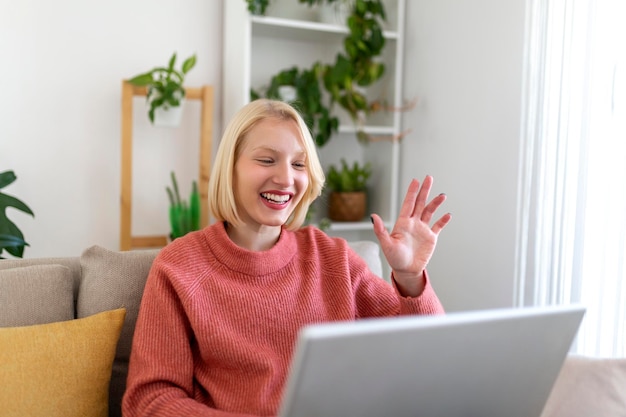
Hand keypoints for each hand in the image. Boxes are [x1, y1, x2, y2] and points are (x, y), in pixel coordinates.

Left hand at [371, 176, 450, 296]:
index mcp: (403, 223)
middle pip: (420, 203)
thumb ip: (380, 230)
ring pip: (430, 212)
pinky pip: (438, 227)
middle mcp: (414, 223)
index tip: (415, 180)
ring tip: (442, 196)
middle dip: (424, 191)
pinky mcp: (431, 238)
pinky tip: (448, 215)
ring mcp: (423, 230)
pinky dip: (443, 221)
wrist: (406, 271)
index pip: (408, 203)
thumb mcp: (386, 244)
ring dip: (436, 204)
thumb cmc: (394, 258)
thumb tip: (373, 216)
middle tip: (429, 177)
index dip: (412, 192)